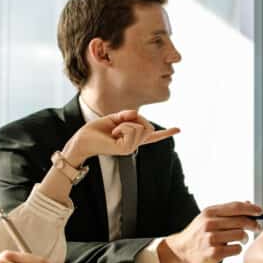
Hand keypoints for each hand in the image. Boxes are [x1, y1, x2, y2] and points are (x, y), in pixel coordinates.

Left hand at [63, 110, 178, 165]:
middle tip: (118, 124)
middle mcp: (134, 144)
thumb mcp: (115, 118)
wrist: (82, 139)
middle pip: (147, 125)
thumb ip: (128, 116)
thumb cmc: (96, 129)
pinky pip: (132, 129)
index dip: (166, 133)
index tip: (179, 129)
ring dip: (125, 123)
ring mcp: (131, 148)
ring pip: (140, 126)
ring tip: (114, 130)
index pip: (152, 136)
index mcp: (132, 138)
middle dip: (135, 118)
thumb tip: (138, 114)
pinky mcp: (126, 149)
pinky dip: (122, 126)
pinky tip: (114, 133)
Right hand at [160, 201, 261, 262]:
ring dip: (245, 238)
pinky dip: (238, 248)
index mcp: (209, 212)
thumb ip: (228, 211)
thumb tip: (249, 204)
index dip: (250, 209)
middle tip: (256, 227)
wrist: (181, 251)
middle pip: (241, 221)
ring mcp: (211, 239)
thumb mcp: (209, 217)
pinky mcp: (214, 253)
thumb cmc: (199, 233)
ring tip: (242, 239)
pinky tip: (232, 248)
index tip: (260, 211)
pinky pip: (236, 248)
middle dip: (252, 224)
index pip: (235, 207)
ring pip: (241, 235)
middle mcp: (209, 224)